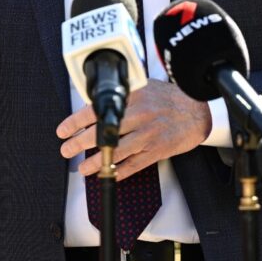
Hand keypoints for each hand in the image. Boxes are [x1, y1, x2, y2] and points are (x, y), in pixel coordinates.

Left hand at [56, 80, 212, 179]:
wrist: (198, 111)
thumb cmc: (168, 97)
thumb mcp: (144, 85)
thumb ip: (121, 93)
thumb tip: (92, 101)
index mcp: (133, 97)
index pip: (98, 108)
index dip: (77, 121)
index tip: (63, 130)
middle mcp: (140, 115)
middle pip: (104, 132)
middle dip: (80, 143)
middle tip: (66, 150)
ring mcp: (149, 134)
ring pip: (117, 151)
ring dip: (97, 162)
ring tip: (83, 168)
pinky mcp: (158, 150)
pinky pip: (135, 164)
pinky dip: (120, 172)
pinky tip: (107, 175)